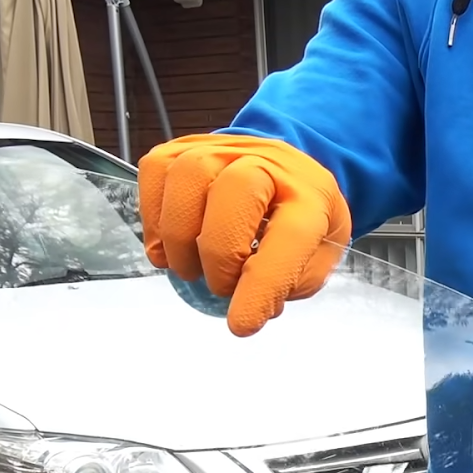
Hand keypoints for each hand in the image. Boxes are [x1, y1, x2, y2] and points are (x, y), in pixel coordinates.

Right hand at [137, 133, 351, 336]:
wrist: (283, 170)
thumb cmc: (298, 217)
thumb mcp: (318, 253)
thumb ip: (293, 282)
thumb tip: (255, 304)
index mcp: (310, 195)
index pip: (290, 237)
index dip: (262, 285)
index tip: (241, 324)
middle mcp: (267, 161)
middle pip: (233, 194)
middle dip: (219, 255)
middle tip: (220, 286)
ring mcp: (221, 148)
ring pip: (186, 178)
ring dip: (179, 238)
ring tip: (189, 268)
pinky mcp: (182, 147)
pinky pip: (155, 174)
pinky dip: (154, 218)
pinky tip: (168, 245)